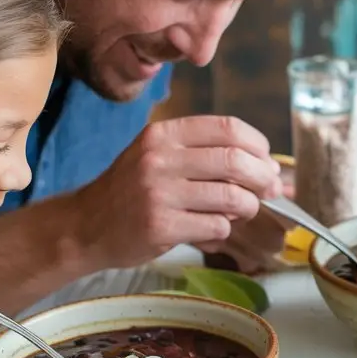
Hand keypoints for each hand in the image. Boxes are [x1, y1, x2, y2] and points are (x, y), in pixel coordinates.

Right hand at [75, 116, 283, 269]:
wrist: (85, 226)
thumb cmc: (131, 191)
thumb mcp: (158, 156)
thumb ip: (206, 156)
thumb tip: (271, 168)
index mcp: (164, 134)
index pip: (227, 128)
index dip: (258, 145)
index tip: (268, 161)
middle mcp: (160, 158)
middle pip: (235, 161)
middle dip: (263, 178)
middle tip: (271, 190)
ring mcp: (159, 192)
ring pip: (231, 196)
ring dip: (247, 207)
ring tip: (242, 211)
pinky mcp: (160, 225)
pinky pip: (216, 225)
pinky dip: (224, 229)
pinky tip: (212, 228)